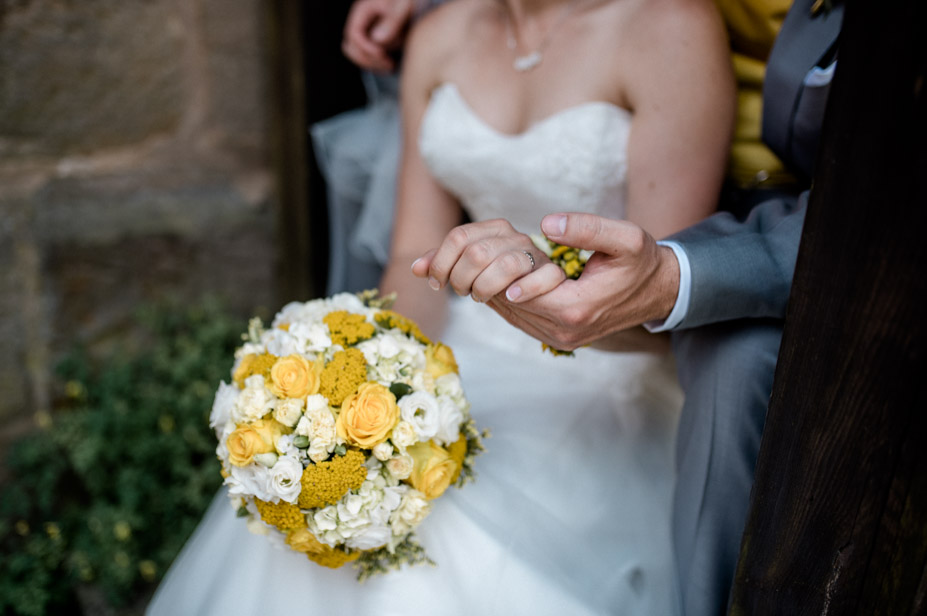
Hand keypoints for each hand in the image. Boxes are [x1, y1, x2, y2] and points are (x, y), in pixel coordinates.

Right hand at [342, 0, 414, 71]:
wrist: (414, 2)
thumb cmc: (409, 0)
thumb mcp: (403, 6)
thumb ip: (392, 21)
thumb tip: (377, 39)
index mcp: (363, 10)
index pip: (353, 34)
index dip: (365, 47)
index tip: (382, 55)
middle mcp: (361, 22)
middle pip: (351, 47)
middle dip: (368, 59)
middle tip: (388, 64)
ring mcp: (366, 33)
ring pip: (359, 56)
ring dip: (374, 63)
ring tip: (392, 63)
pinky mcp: (374, 42)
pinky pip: (368, 58)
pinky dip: (377, 64)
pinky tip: (392, 64)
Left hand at [411, 219, 565, 303]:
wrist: (542, 296)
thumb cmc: (502, 281)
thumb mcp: (471, 272)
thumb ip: (445, 265)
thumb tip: (415, 267)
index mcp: (493, 230)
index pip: (458, 236)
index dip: (441, 263)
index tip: (438, 284)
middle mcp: (513, 237)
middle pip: (476, 252)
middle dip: (461, 278)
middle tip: (462, 293)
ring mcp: (534, 254)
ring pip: (504, 263)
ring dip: (486, 286)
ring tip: (481, 297)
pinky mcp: (552, 273)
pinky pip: (541, 276)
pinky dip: (523, 289)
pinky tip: (510, 298)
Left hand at [485, 213, 680, 350]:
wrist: (658, 291)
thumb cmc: (641, 262)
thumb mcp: (624, 237)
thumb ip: (586, 229)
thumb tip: (547, 225)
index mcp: (577, 309)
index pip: (520, 291)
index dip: (511, 267)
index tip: (514, 246)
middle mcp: (565, 332)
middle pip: (512, 305)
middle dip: (503, 276)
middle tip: (499, 250)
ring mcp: (561, 340)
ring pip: (513, 315)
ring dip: (503, 289)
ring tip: (503, 261)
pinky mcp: (559, 341)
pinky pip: (522, 321)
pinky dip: (511, 300)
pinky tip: (510, 277)